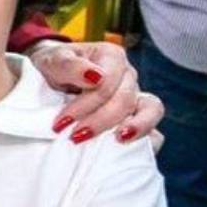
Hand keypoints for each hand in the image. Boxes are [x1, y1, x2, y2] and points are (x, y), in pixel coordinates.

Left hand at [30, 41, 163, 146]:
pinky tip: (128, 149)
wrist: (51, 77)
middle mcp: (128, 75)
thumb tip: (95, 77)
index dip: (85, 104)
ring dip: (136, 127)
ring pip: (150, 110)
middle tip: (75, 136)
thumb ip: (70, 66)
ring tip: (119, 140)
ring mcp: (136, 96)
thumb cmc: (54, 67)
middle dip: (99, 120)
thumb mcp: (52, 61)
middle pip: (124, 99)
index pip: (106, 82)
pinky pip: (155, 129)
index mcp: (111, 56)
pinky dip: (148, 140)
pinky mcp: (138, 118)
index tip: (61, 123)